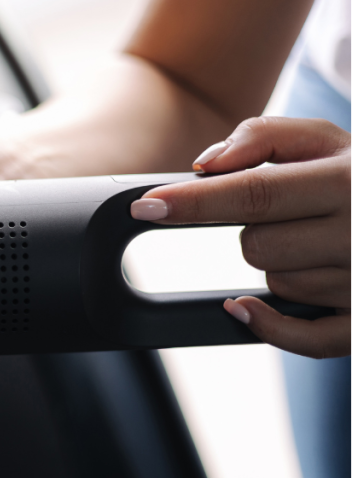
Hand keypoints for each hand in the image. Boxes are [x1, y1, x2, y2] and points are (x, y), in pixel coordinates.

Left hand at [131, 117, 349, 358]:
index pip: (255, 193)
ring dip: (281, 266)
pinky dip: (270, 325)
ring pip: (276, 285)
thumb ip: (263, 137)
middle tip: (293, 215)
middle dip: (257, 231)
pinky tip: (247, 307)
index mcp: (348, 180)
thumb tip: (205, 166)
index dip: (194, 202)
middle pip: (256, 245)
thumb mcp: (326, 140)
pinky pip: (303, 340)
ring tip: (320, 243)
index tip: (145, 205)